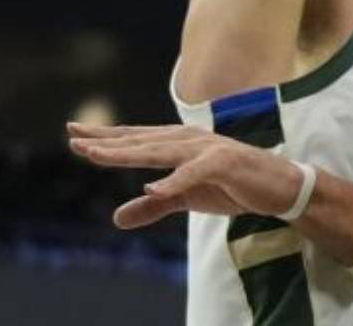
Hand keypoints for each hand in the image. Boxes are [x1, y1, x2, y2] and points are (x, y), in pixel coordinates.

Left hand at [68, 121, 304, 228]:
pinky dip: (174, 180)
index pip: (135, 140)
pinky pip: (194, 174)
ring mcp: (205, 149)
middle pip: (140, 141)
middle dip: (106, 141)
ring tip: (97, 156)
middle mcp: (187, 140)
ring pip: (159, 151)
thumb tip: (116, 218)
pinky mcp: (224, 164)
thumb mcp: (186, 199)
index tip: (74, 134)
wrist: (278, 186)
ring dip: (127, 153)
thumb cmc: (231, 186)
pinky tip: (154, 187)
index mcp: (178, 144)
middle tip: (73, 138)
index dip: (105, 138)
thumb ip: (153, 206)